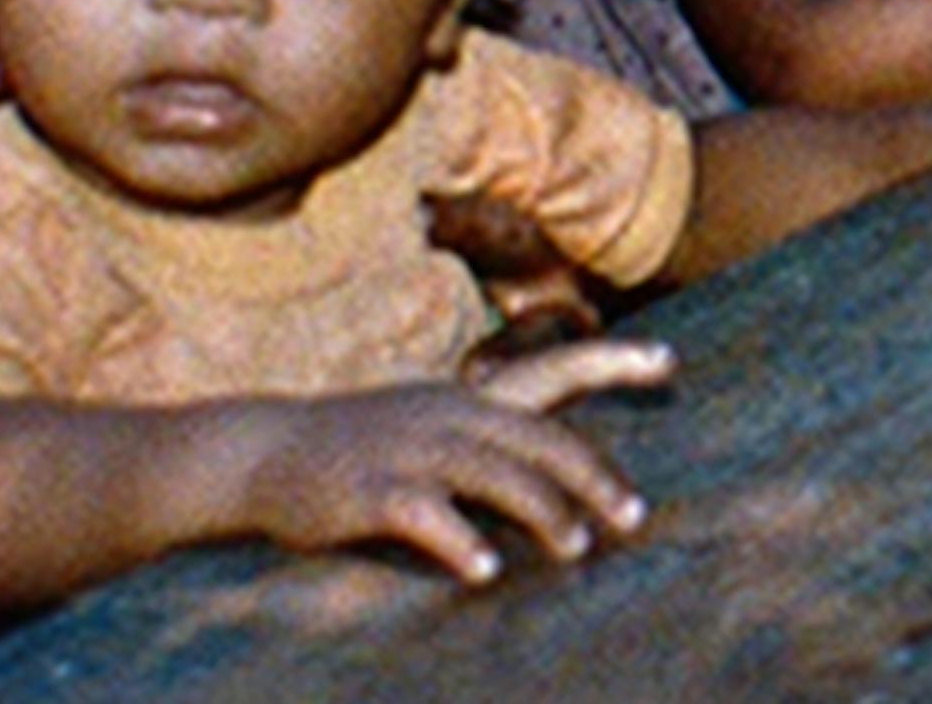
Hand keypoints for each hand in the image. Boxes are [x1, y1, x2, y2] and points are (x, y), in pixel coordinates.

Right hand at [236, 345, 669, 583]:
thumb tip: (561, 482)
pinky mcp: (371, 491)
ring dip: (545, 512)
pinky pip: (428, 514)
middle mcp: (450, 414)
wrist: (260, 452)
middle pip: (542, 439)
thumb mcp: (429, 423)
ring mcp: (410, 449)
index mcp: (470, 397)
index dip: (613, 363)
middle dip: (594, 478)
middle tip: (634, 517)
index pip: (555, 368)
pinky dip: (463, 542)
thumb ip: (490, 440)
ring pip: (497, 474)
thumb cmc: (359, 448)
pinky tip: (488, 570)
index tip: (671, 361)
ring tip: (578, 549)